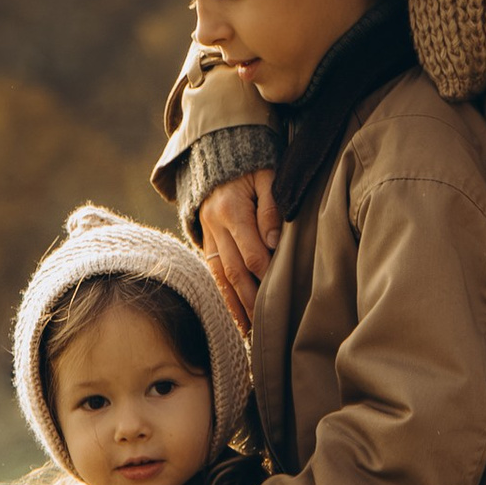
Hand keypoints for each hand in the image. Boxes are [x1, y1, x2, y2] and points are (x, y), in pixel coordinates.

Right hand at [196, 169, 279, 327]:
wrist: (218, 152)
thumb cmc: (252, 164)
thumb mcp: (267, 175)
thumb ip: (272, 206)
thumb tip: (275, 242)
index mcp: (232, 209)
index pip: (250, 251)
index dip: (265, 273)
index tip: (279, 293)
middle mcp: (215, 226)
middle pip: (234, 270)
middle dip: (250, 300)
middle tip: (266, 326)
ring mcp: (207, 235)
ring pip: (220, 276)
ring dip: (234, 305)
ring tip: (248, 332)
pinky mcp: (205, 241)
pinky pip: (213, 273)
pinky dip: (224, 296)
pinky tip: (234, 316)